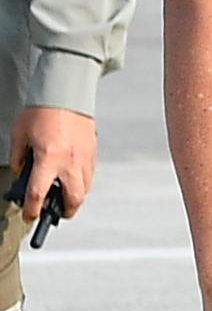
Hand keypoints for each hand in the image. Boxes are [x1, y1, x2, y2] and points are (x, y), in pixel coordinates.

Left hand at [9, 107, 96, 228]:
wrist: (65, 94)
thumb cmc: (41, 112)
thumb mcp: (20, 135)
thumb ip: (19, 158)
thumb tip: (21, 173)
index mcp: (48, 159)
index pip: (38, 194)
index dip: (32, 210)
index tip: (29, 216)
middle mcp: (69, 162)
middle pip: (73, 200)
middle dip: (65, 212)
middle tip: (58, 214)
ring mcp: (84, 159)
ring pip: (85, 189)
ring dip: (75, 197)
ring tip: (66, 197)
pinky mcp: (93, 153)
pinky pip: (90, 175)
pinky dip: (81, 182)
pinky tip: (72, 178)